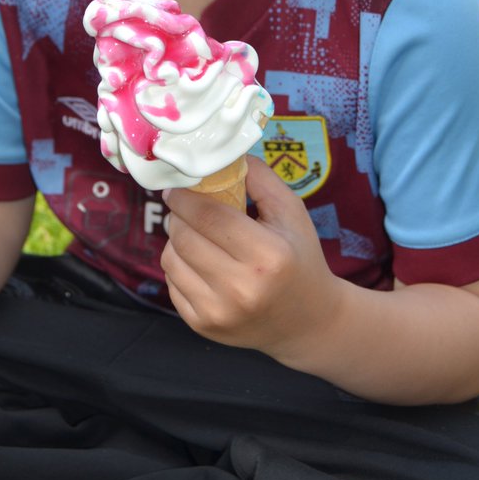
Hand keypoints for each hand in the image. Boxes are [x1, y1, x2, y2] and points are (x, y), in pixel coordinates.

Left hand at [161, 156, 342, 361]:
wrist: (307, 321)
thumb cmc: (299, 258)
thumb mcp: (291, 212)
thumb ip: (259, 177)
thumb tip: (221, 154)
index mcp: (268, 255)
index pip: (208, 216)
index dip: (185, 197)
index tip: (177, 187)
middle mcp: (241, 288)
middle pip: (184, 237)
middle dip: (179, 216)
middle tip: (185, 208)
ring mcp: (219, 312)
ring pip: (171, 260)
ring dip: (177, 241)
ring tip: (196, 236)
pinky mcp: (203, 326)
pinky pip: (172, 284)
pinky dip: (179, 267)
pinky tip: (200, 263)